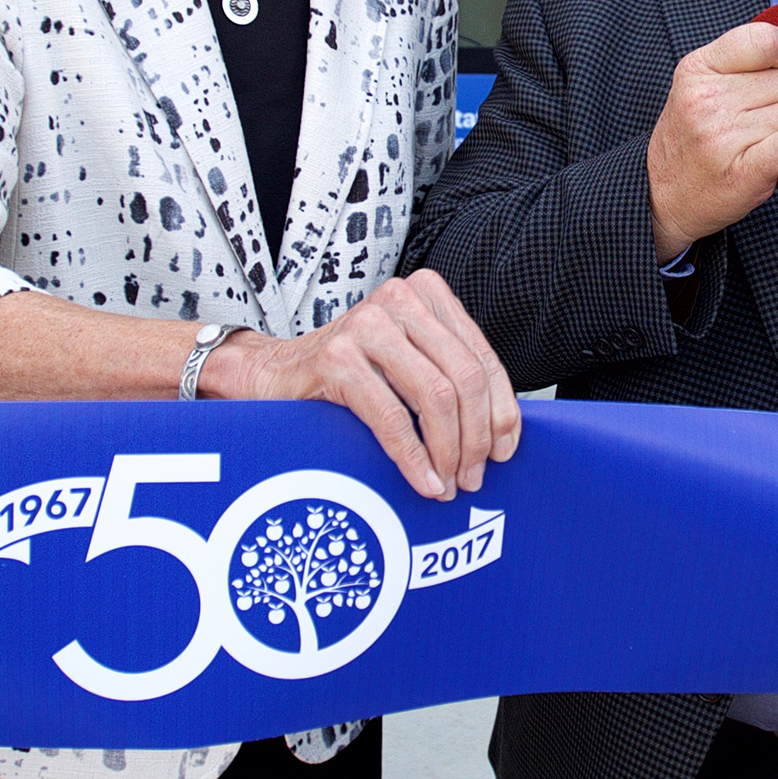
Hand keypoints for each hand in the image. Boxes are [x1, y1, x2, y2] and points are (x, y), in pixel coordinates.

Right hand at [199, 269, 520, 502]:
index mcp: (426, 295)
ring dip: (448, 451)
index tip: (505, 450)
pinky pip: (391, 417)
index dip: (501, 410)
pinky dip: (412, 457)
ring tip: (448, 483)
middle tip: (474, 476)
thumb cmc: (347, 375)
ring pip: (435, 396)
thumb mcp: (407, 365)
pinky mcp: (337, 359)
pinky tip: (422, 480)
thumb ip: (449, 380)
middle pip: (464, 378)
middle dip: (476, 437)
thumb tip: (501, 434)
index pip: (481, 357)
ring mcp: (366, 325)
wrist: (271, 375)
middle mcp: (399, 301)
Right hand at [644, 21, 777, 259]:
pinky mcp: (744, 172)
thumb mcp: (702, 83)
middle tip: (753, 120)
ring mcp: (723, 137)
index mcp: (698, 69)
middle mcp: (707, 100)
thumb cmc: (689, 140)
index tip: (777, 70)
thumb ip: (749, 56)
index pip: (766, 40)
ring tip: (758, 142)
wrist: (660, 197)